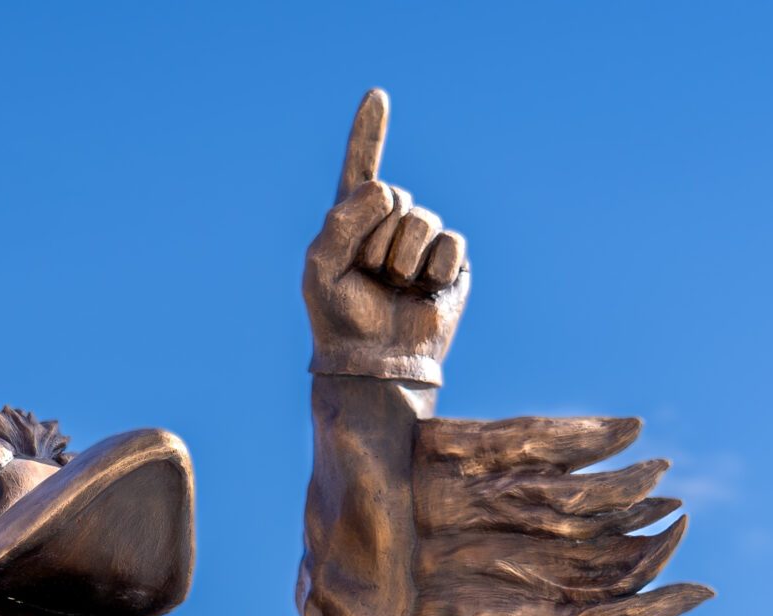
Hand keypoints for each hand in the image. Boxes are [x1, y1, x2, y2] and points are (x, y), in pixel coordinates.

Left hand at [303, 89, 467, 386]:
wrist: (374, 362)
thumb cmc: (339, 317)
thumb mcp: (321, 264)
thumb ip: (342, 218)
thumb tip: (388, 190)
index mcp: (353, 220)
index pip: (361, 167)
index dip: (369, 132)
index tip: (376, 96)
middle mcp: (389, 225)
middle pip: (394, 196)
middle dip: (377, 238)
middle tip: (369, 276)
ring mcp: (422, 242)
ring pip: (421, 219)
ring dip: (402, 257)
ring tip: (394, 286)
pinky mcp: (451, 263)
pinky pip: (450, 244)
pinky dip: (434, 269)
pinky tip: (423, 291)